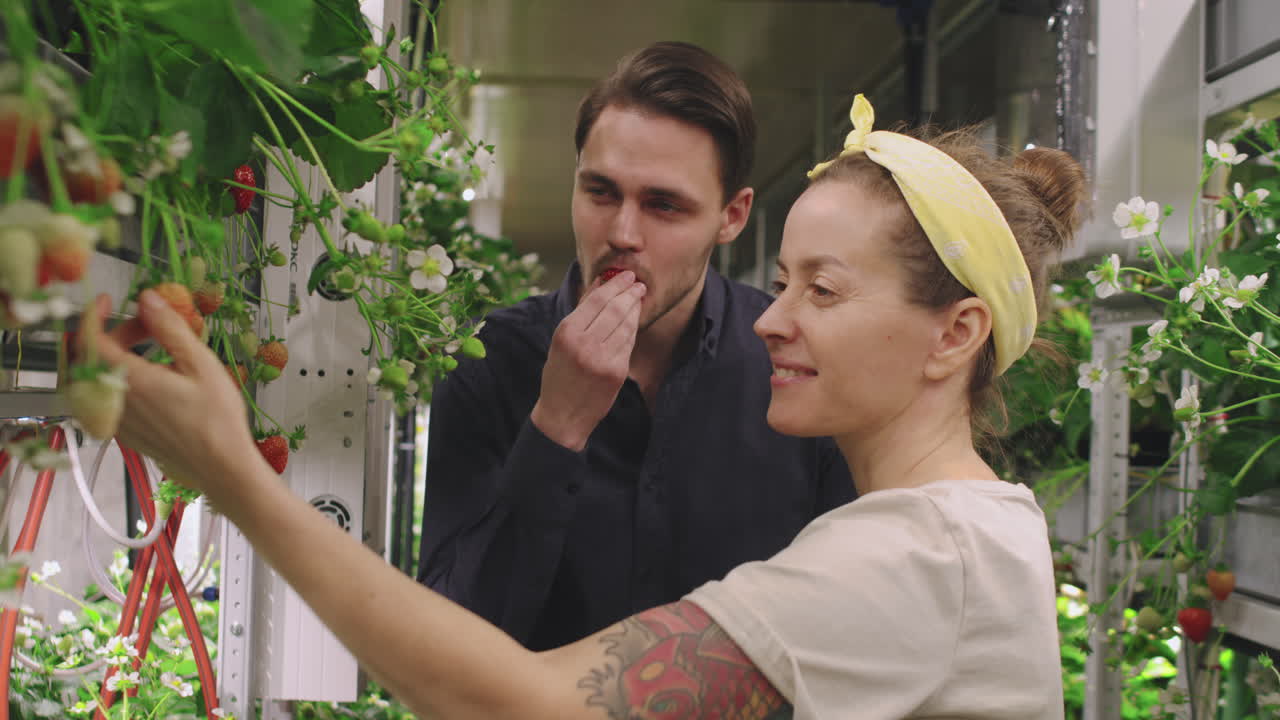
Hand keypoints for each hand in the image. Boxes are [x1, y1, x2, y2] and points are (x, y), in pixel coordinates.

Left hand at [79, 291, 260, 499]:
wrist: (221, 468)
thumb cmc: (217, 418)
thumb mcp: (201, 365)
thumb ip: (170, 328)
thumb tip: (148, 298)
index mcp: (131, 381)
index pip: (91, 340)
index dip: (94, 314)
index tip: (108, 299)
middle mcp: (115, 401)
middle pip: (92, 357)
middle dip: (115, 333)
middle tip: (149, 325)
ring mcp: (117, 420)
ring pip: (97, 378)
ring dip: (116, 356)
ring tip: (152, 352)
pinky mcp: (124, 434)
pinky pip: (106, 398)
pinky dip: (120, 379)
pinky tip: (152, 379)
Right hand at [530, 271, 645, 450]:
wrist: (562, 414)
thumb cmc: (559, 373)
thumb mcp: (561, 340)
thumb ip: (582, 311)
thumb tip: (600, 282)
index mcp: (566, 333)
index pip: (597, 300)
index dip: (615, 285)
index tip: (626, 276)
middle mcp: (584, 344)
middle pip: (614, 309)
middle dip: (629, 293)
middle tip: (638, 283)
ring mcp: (602, 359)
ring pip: (625, 325)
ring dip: (634, 308)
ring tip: (638, 297)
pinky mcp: (616, 372)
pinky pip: (629, 343)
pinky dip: (633, 329)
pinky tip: (634, 320)